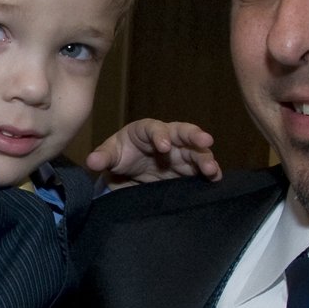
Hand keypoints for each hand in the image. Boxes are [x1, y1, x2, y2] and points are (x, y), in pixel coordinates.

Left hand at [87, 118, 220, 185]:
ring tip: (210, 169)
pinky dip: (210, 172)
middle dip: (194, 136)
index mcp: (147, 130)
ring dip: (204, 158)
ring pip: (195, 152)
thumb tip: (92, 161)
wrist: (129, 172)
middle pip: (183, 133)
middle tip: (205, 140)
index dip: (160, 135)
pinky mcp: (187, 170)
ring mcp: (180, 154)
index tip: (163, 146)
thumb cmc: (121, 155)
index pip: (155, 129)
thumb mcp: (110, 155)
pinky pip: (201, 169)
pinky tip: (216, 179)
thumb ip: (103, 157)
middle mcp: (168, 138)